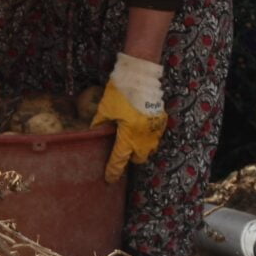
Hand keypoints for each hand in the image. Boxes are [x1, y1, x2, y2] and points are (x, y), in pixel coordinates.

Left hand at [92, 53, 167, 181]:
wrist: (141, 76)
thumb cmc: (121, 92)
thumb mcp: (105, 108)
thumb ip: (100, 123)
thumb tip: (94, 131)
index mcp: (127, 136)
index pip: (119, 160)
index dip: (113, 171)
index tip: (109, 179)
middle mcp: (143, 137)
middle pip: (139, 159)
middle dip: (131, 159)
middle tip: (123, 151)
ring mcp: (155, 130)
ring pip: (150, 149)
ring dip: (141, 148)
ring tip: (132, 139)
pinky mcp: (162, 121)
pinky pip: (155, 135)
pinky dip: (148, 136)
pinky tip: (141, 127)